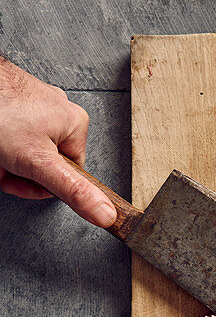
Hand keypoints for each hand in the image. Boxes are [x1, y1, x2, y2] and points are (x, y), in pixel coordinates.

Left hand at [0, 56, 116, 227]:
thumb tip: (105, 213)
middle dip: (20, 171)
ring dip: (7, 161)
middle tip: (4, 167)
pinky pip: (13, 135)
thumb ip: (72, 190)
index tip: (23, 179)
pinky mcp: (17, 103)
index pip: (70, 174)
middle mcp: (60, 113)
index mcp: (75, 125)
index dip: (42, 185)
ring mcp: (36, 106)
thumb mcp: (39, 162)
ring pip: (25, 151)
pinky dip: (1, 145)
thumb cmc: (2, 112)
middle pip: (44, 163)